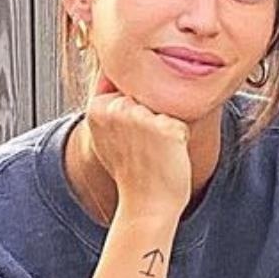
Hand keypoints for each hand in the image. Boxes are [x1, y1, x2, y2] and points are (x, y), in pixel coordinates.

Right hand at [85, 71, 191, 221]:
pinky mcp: (165, 128)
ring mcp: (140, 117)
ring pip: (165, 105)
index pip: (127, 90)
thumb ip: (108, 104)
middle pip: (148, 95)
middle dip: (152, 117)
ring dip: (166, 126)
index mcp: (97, 108)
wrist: (146, 206)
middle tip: (143, 148)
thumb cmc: (132, 173)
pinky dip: (180, 138)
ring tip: (155, 151)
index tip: (128, 141)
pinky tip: (168, 156)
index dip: (134, 115)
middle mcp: (116, 108)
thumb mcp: (106, 137)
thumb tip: (111, 71)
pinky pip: (181, 122)